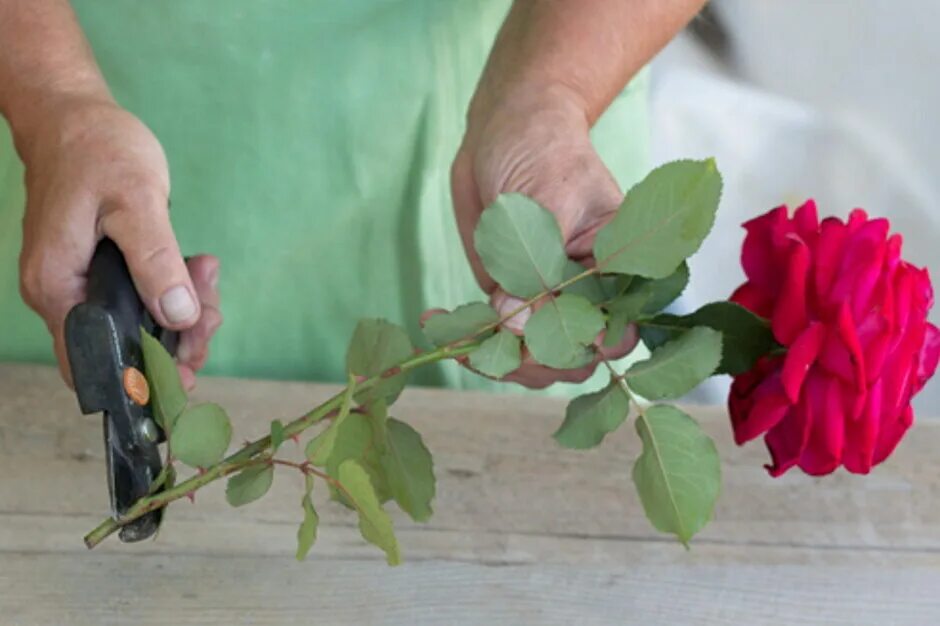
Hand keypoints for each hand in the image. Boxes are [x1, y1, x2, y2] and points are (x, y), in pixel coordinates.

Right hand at [16, 96, 220, 388]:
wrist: (73, 116)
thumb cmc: (97, 150)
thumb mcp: (136, 202)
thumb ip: (155, 261)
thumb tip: (179, 316)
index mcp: (58, 286)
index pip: (94, 362)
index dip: (143, 379)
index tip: (188, 374)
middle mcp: (61, 294)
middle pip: (123, 348)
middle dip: (177, 339)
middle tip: (212, 312)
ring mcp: (78, 283)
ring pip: (138, 323)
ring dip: (183, 310)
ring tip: (206, 273)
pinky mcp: (98, 271)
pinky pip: (141, 297)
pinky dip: (173, 289)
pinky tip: (196, 267)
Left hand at [442, 84, 636, 387]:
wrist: (505, 128)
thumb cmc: (543, 150)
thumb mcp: (546, 201)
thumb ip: (538, 264)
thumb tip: (514, 323)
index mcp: (618, 269)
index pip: (615, 331)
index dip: (584, 346)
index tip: (541, 335)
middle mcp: (586, 293)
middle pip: (572, 359)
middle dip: (530, 359)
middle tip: (486, 338)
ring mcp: (545, 300)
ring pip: (532, 356)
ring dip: (493, 357)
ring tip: (455, 338)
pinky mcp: (508, 298)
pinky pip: (494, 336)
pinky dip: (465, 338)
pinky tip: (436, 320)